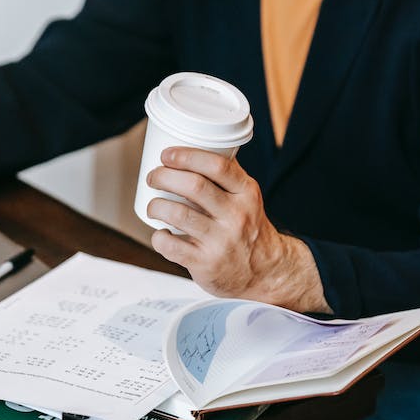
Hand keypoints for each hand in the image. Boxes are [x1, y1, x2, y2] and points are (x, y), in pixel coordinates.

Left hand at [146, 147, 329, 312]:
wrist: (266, 271)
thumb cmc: (247, 228)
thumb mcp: (247, 198)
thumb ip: (225, 177)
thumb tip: (190, 149)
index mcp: (246, 192)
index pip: (217, 166)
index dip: (187, 156)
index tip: (166, 154)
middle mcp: (236, 216)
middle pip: (193, 186)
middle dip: (163, 176)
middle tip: (153, 177)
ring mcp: (221, 241)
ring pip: (178, 214)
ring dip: (156, 205)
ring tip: (153, 206)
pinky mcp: (206, 263)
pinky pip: (171, 246)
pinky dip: (158, 237)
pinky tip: (161, 233)